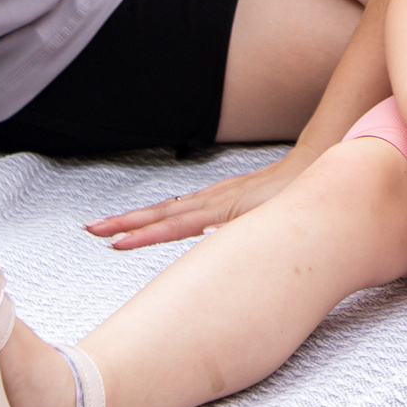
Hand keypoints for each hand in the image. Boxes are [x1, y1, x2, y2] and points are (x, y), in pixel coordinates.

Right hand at [88, 150, 308, 248]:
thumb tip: (213, 238)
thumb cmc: (296, 196)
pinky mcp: (221, 196)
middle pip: (159, 213)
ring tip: (107, 225)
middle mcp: (211, 201)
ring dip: (136, 218)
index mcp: (221, 209)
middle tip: (92, 229)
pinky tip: (153, 220)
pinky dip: (160, 214)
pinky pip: (181, 206)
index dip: (144, 235)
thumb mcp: (273, 218)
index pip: (173, 224)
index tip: (115, 243)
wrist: (313, 163)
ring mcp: (214, 197)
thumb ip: (245, 229)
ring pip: (166, 208)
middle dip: (124, 222)